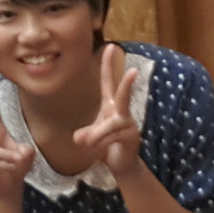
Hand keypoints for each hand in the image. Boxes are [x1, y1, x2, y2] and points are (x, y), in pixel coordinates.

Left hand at [73, 44, 141, 179]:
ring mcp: (128, 124)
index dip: (108, 65)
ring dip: (96, 136)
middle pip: (123, 94)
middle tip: (133, 70)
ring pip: (109, 125)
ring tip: (88, 145)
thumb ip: (84, 135)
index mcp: (110, 106)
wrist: (121, 165)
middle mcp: (121, 112)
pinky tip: (99, 150)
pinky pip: (112, 138)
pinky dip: (101, 144)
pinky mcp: (131, 137)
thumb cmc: (105, 146)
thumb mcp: (90, 138)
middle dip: (126, 83)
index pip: (108, 82)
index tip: (110, 46)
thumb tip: (79, 137)